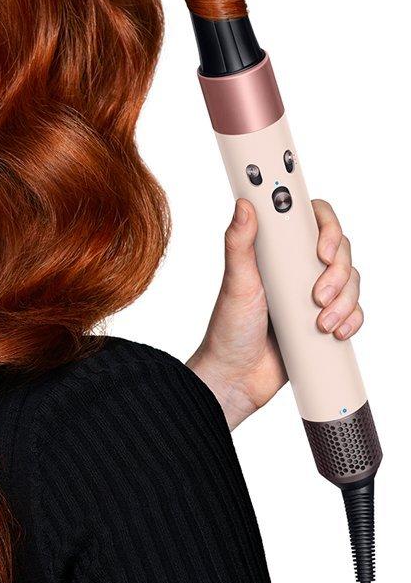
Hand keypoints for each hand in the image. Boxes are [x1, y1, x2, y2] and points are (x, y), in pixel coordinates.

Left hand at [187, 198, 362, 429]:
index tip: (322, 250)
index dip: (328, 228)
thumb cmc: (229, 328)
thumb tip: (243, 205)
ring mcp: (312, 295)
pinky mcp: (324, 320)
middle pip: (340, 252)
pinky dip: (351, 320)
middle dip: (338, 273)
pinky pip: (354, 312)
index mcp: (277, 252)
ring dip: (345, 301)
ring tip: (321, 322)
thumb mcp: (236, 283)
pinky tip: (336, 332)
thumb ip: (238, 243)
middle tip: (318, 296)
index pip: (313, 222)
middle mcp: (297, 268)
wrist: (236, 377)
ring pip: (351, 282)